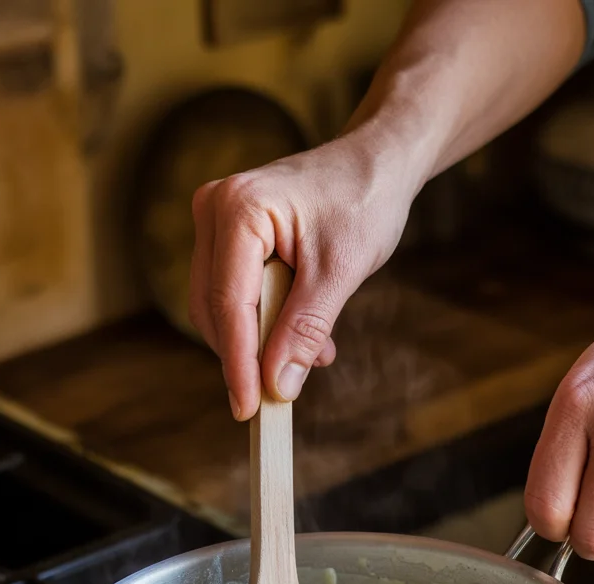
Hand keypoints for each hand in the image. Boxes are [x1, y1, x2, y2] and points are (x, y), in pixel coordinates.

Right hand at [189, 135, 415, 419]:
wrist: (378, 163)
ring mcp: (217, 221)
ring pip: (222, 307)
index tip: (249, 409)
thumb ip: (306, 329)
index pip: (228, 303)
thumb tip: (279, 385)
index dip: (238, 364)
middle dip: (249, 354)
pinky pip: (235, 294)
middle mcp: (215, 209)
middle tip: (289, 388)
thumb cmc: (365, 201)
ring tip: (316, 352)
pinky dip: (266, 324)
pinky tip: (308, 335)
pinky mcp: (229, 237)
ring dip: (262, 342)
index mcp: (239, 209)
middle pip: (215, 308)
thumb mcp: (341, 272)